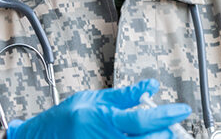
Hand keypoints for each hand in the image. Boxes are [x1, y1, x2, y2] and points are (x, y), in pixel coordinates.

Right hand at [6, 79, 191, 138]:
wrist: (39, 138)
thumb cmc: (63, 119)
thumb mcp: (93, 99)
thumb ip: (125, 96)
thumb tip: (151, 86)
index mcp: (103, 120)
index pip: (143, 119)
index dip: (166, 115)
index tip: (182, 110)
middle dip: (166, 133)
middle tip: (176, 126)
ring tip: (163, 133)